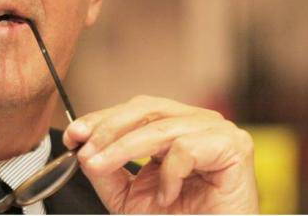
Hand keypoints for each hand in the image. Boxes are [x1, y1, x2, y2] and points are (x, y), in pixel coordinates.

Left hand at [63, 95, 257, 213]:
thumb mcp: (131, 198)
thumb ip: (109, 172)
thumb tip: (84, 150)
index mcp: (175, 126)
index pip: (134, 111)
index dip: (101, 119)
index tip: (73, 136)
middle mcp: (197, 122)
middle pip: (146, 109)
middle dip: (108, 129)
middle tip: (85, 151)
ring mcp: (217, 130)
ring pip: (160, 127)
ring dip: (123, 148)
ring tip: (102, 167)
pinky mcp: (234, 146)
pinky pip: (187, 148)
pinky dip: (169, 173)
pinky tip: (167, 197)